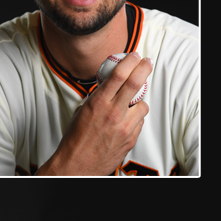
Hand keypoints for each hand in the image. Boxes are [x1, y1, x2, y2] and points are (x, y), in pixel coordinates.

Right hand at [37, 52, 152, 175]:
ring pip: (142, 105)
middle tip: (146, 62)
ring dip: (137, 102)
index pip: (118, 75)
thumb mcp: (81, 112)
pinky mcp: (131, 138)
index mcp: (98, 103)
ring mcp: (124, 126)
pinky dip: (134, 120)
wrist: (77, 164)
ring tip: (128, 106)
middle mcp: (113, 113)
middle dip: (144, 68)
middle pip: (136, 82)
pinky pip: (139, 122)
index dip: (129, 62)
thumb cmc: (75, 139)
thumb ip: (97, 99)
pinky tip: (124, 123)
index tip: (134, 56)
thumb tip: (108, 89)